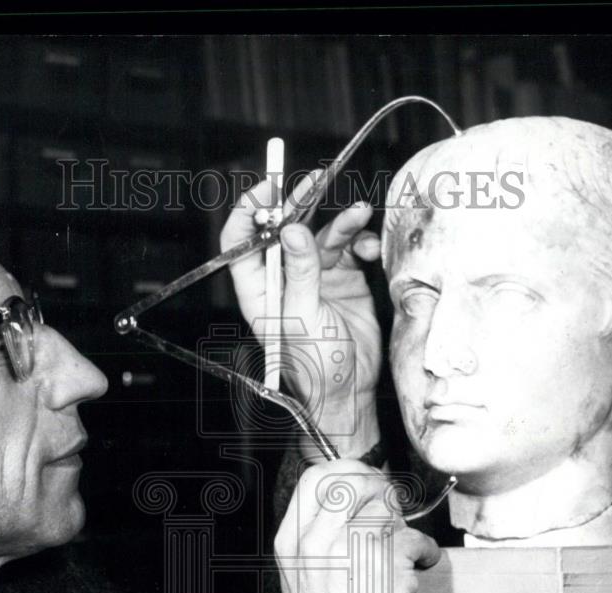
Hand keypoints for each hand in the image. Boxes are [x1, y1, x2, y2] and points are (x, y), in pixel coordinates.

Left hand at [220, 174, 382, 457]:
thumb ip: (301, 271)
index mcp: (259, 289)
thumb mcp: (303, 317)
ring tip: (358, 213)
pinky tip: (370, 247)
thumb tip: (292, 231)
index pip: (242, 241)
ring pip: (322, 235)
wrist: (351, 390)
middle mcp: (284, 279)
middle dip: (299, 204)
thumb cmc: (316, 367)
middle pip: (284, 229)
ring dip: (341, 222)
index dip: (251, 211)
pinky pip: (350, 249)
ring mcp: (315, 278)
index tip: (268, 189)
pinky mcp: (343, 281)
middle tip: (313, 182)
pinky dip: (361, 241)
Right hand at [274, 459, 440, 592]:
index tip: (365, 484)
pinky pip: (413, 536)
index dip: (347, 472)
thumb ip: (316, 535)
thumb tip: (350, 498)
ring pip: (386, 506)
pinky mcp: (385, 563)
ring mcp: (349, 549)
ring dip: (402, 524)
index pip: (316, 477)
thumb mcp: (301, 578)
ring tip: (400, 550)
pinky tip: (418, 568)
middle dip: (379, 487)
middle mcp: (315, 540)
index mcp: (291, 542)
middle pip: (353, 479)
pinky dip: (424, 552)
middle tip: (391, 508)